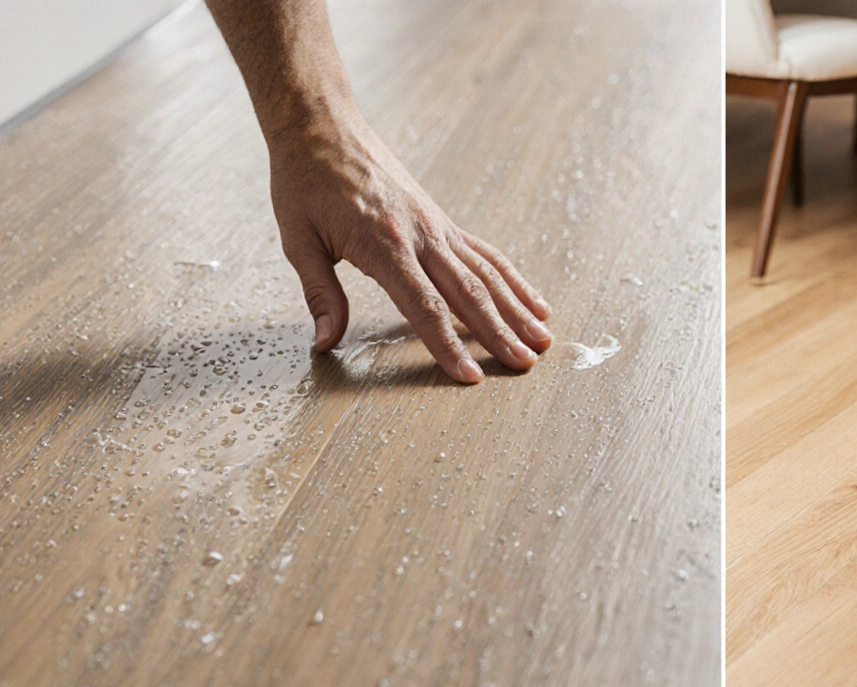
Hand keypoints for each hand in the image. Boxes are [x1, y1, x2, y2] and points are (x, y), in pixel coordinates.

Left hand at [266, 112, 551, 383]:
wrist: (321, 125)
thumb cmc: (304, 180)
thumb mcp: (298, 241)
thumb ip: (320, 295)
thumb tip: (326, 343)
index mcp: (385, 245)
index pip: (425, 307)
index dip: (448, 346)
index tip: (470, 377)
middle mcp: (421, 235)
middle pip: (469, 294)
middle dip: (499, 334)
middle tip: (525, 365)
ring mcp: (437, 226)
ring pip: (487, 273)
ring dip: (517, 308)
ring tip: (543, 338)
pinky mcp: (442, 220)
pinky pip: (484, 253)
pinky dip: (512, 279)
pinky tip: (532, 300)